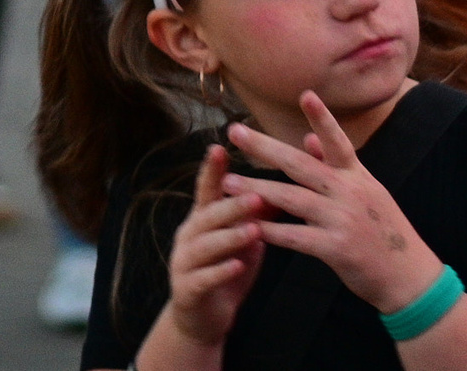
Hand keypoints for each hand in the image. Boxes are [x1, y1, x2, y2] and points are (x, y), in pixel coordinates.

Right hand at [164, 144, 266, 347]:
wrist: (201, 319)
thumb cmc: (225, 271)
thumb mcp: (241, 241)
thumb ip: (253, 217)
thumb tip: (282, 188)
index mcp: (202, 221)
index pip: (206, 190)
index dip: (211, 170)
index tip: (220, 147)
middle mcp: (189, 236)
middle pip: (208, 215)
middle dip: (232, 205)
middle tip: (258, 195)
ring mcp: (184, 263)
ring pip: (205, 245)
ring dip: (229, 237)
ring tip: (254, 231)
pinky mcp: (188, 290)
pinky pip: (204, 278)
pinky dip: (221, 272)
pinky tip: (238, 267)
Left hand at [221, 93, 443, 315]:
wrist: (411, 278)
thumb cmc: (384, 232)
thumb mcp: (366, 193)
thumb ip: (336, 166)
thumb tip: (309, 136)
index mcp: (357, 177)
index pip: (338, 142)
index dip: (322, 118)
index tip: (306, 94)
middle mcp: (350, 193)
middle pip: (302, 165)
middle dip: (266, 147)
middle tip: (234, 131)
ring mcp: (344, 220)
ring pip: (293, 198)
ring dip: (258, 189)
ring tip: (228, 182)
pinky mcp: (338, 249)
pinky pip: (298, 237)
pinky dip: (273, 231)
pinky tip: (250, 226)